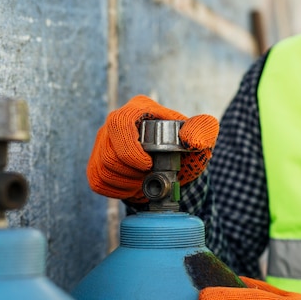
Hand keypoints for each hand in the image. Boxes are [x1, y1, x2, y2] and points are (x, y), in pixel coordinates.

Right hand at [86, 95, 218, 202]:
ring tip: (144, 180)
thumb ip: (203, 131)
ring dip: (126, 182)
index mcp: (138, 108)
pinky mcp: (97, 162)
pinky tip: (133, 186)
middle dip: (131, 172)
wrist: (175, 168)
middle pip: (108, 152)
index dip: (131, 150)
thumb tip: (189, 139)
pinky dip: (118, 190)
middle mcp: (115, 122)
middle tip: (150, 175)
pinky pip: (97, 180)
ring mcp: (103, 142)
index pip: (120, 124)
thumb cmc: (186, 148)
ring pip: (102, 168)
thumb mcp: (202, 138)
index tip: (149, 165)